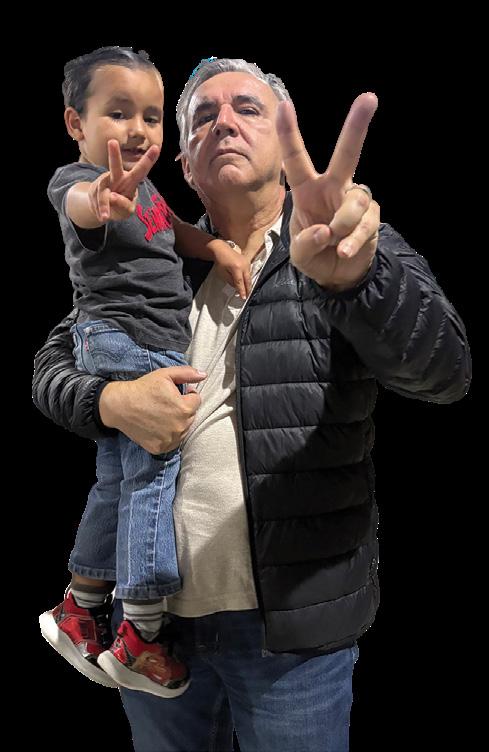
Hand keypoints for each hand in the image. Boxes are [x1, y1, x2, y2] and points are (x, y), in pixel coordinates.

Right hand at [88, 140, 159, 222]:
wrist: (103, 210)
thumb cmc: (121, 207)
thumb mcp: (127, 210)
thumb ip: (123, 205)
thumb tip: (112, 197)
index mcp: (131, 181)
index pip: (141, 170)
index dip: (148, 159)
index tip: (157, 147)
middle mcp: (117, 178)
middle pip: (115, 166)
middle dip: (114, 155)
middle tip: (112, 142)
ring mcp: (104, 182)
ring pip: (103, 191)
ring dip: (103, 204)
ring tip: (105, 216)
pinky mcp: (94, 189)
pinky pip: (96, 201)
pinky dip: (100, 210)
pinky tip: (103, 216)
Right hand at [99, 365, 206, 453]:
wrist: (120, 405)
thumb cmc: (143, 388)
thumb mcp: (165, 375)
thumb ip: (187, 374)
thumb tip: (204, 375)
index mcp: (185, 408)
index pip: (196, 400)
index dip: (186, 394)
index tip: (173, 393)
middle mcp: (180, 426)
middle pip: (191, 415)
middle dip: (183, 408)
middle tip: (166, 403)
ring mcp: (170, 439)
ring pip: (183, 429)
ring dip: (177, 422)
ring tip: (161, 414)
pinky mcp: (160, 448)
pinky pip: (172, 441)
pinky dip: (168, 435)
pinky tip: (157, 425)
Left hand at [214, 241, 251, 299]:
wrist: (222, 249)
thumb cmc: (220, 261)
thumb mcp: (223, 274)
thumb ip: (231, 281)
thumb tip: (237, 287)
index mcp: (236, 268)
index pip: (240, 283)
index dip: (242, 291)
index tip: (243, 298)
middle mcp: (244, 266)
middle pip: (248, 280)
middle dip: (248, 289)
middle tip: (248, 296)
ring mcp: (247, 263)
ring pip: (249, 277)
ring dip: (248, 284)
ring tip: (247, 291)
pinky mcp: (248, 261)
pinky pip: (249, 272)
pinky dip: (247, 278)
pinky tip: (246, 283)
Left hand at [277, 94, 380, 291]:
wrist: (337, 275)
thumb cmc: (314, 255)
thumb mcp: (299, 255)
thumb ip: (305, 243)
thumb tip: (325, 230)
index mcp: (307, 191)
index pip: (296, 160)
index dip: (289, 134)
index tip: (285, 106)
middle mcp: (333, 189)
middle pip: (346, 154)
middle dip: (357, 126)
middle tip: (369, 98)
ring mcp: (354, 201)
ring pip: (356, 200)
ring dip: (342, 225)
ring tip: (335, 242)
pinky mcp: (371, 217)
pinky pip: (365, 224)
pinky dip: (352, 241)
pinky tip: (344, 251)